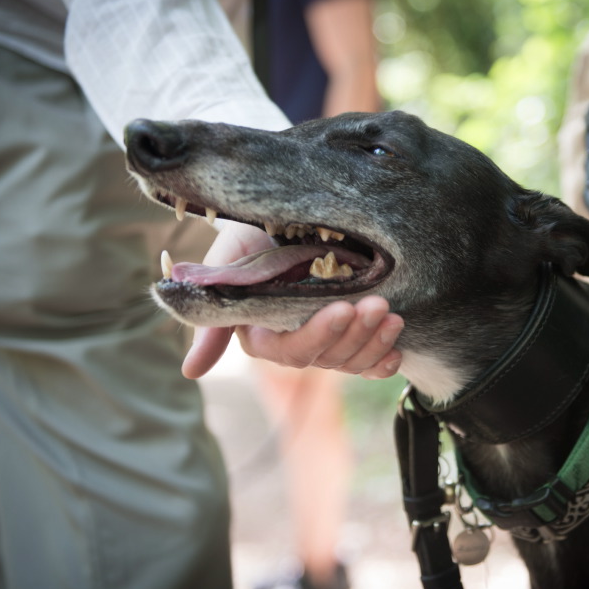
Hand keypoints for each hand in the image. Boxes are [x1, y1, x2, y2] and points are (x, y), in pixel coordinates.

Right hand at [181, 222, 402, 378]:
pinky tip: (397, 350)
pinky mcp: (349, 336)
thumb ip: (212, 316)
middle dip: (355, 333)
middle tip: (379, 305)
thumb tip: (192, 372)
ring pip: (349, 361)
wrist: (282, 216)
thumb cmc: (250, 236)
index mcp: (262, 334)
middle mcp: (294, 343)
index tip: (343, 308)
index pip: (290, 350)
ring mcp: (325, 340)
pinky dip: (382, 361)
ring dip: (373, 342)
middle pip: (325, 358)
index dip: (318, 334)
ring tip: (393, 315)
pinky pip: (367, 363)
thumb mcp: (228, 263)